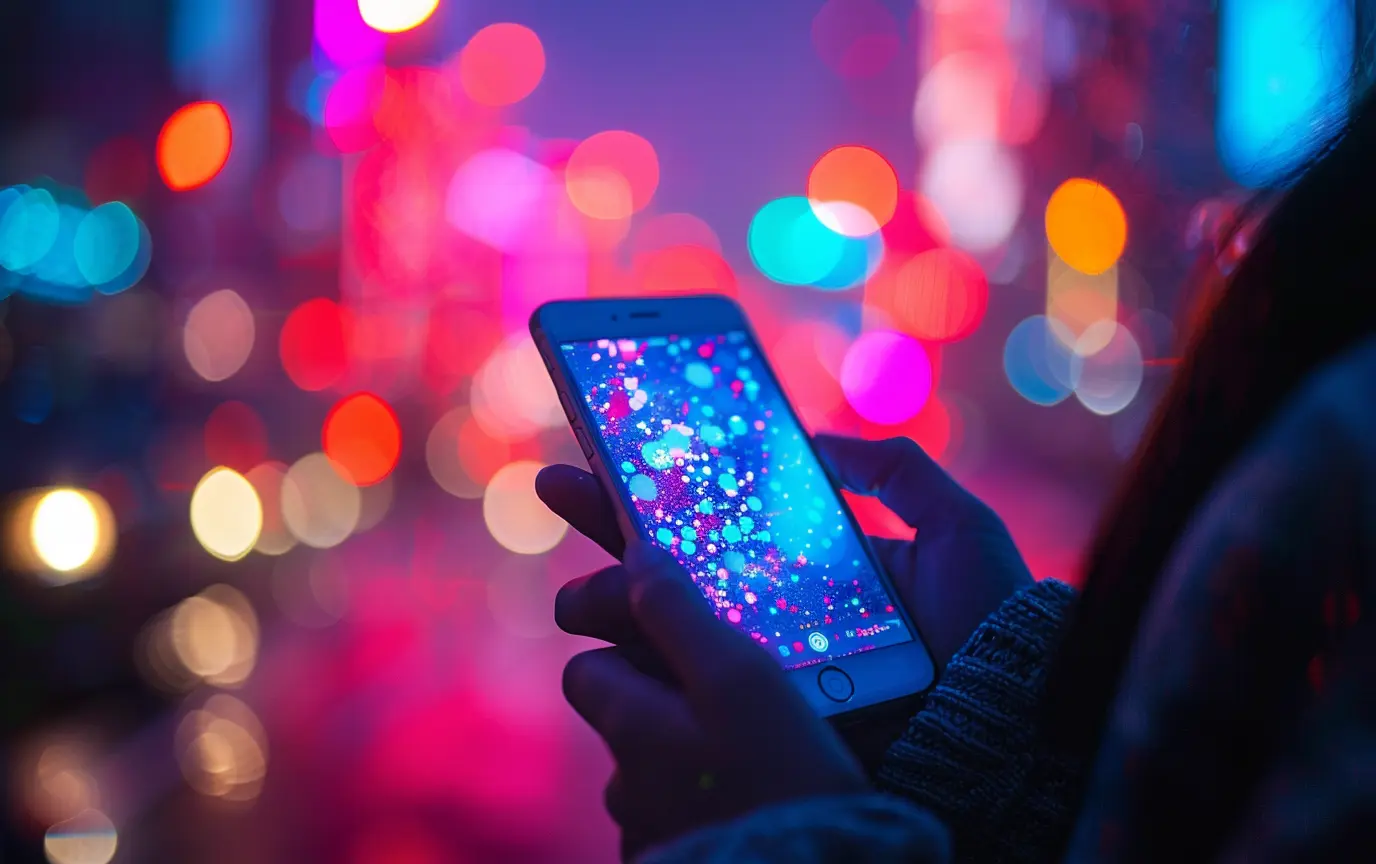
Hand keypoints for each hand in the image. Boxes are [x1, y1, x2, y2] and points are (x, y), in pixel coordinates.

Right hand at [537, 434, 1030, 668]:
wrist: (1005, 717)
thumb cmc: (986, 623)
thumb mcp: (956, 528)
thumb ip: (897, 472)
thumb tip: (822, 441)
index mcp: (804, 562)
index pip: (717, 516)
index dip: (660, 484)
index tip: (605, 446)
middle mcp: (770, 609)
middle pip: (669, 564)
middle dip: (604, 525)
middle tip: (556, 487)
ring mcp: (761, 662)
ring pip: (658, 627)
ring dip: (602, 600)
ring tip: (577, 591)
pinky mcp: (761, 713)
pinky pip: (682, 686)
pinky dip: (634, 668)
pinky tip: (604, 649)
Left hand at [561, 542, 868, 859]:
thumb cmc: (779, 775)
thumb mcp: (738, 674)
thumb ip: (678, 612)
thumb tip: (636, 557)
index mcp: (629, 725)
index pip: (586, 666)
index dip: (623, 647)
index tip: (669, 639)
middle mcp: (626, 783)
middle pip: (623, 721)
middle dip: (661, 702)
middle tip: (726, 695)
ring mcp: (651, 830)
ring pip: (654, 772)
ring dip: (687, 755)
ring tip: (753, 751)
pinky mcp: (685, 859)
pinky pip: (681, 816)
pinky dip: (705, 802)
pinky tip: (752, 796)